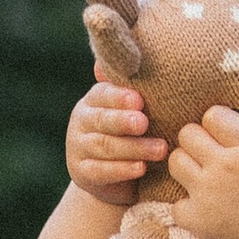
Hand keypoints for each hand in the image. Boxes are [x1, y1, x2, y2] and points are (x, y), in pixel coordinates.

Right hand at [67, 81, 165, 208]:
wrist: (116, 179)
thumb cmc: (131, 135)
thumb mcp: (133, 112)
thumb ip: (135, 91)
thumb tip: (140, 59)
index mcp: (94, 100)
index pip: (103, 94)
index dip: (120, 97)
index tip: (139, 100)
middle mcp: (82, 121)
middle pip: (102, 119)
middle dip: (124, 121)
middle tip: (145, 122)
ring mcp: (78, 147)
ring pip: (104, 146)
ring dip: (134, 148)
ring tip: (161, 149)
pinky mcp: (81, 173)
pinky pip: (100, 171)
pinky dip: (122, 170)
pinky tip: (141, 168)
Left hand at [166, 108, 238, 238]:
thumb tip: (231, 138)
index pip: (213, 115)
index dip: (217, 123)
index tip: (223, 134)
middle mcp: (222, 167)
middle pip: (187, 134)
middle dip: (198, 142)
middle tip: (209, 156)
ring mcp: (206, 193)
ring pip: (175, 162)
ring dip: (187, 168)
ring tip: (203, 179)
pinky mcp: (197, 220)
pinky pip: (176, 203)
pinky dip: (187, 206)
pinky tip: (203, 209)